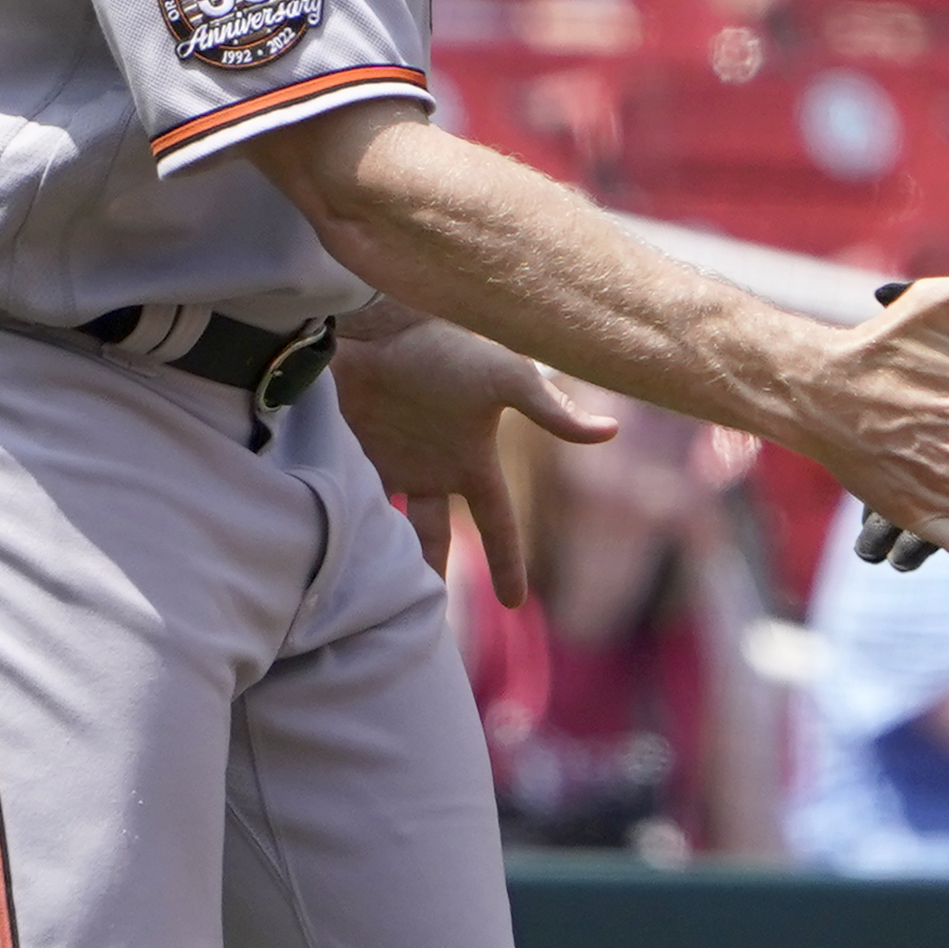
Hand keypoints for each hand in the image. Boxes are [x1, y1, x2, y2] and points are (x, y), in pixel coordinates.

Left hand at [333, 319, 617, 605]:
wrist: (377, 325)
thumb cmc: (445, 348)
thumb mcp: (505, 379)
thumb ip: (552, 410)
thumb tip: (612, 430)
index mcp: (474, 460)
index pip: (498, 521)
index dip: (508, 561)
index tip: (517, 603)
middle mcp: (435, 468)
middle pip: (437, 537)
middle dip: (435, 572)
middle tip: (427, 622)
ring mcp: (394, 463)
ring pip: (392, 528)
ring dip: (387, 560)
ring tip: (374, 603)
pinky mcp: (352, 456)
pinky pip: (350, 503)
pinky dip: (346, 526)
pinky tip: (336, 555)